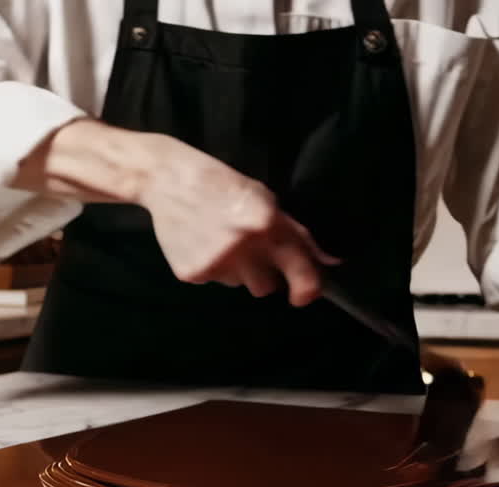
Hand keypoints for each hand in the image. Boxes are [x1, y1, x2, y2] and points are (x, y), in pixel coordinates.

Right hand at [15, 119, 336, 304]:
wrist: (167, 179)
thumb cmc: (222, 184)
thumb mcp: (265, 198)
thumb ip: (297, 233)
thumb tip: (331, 260)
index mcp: (267, 225)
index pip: (300, 272)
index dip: (308, 290)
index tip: (304, 297)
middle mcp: (243, 248)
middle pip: (265, 288)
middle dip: (263, 275)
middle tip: (248, 249)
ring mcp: (215, 264)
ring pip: (238, 285)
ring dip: (236, 270)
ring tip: (219, 238)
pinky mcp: (191, 273)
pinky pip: (212, 282)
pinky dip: (210, 267)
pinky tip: (200, 242)